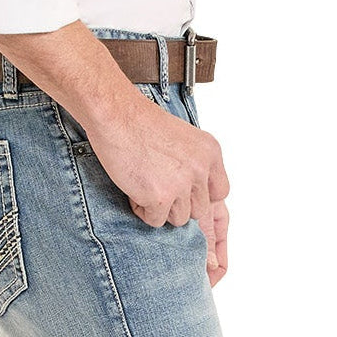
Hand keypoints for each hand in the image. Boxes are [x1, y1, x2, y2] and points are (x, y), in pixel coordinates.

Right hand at [84, 94, 229, 283]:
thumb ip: (194, 166)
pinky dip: (143, 211)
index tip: (186, 195)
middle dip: (179, 206)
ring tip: (144, 185)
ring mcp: (181, 185)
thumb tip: (196, 197)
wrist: (116, 115)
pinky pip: (156, 221)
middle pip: (200, 211)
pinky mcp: (160, 198)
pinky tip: (134, 189)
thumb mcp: (183, 140)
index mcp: (210, 152)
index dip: (201, 197)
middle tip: (158, 188)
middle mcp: (200, 169)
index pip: (220, 193)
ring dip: (161, 210)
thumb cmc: (141, 124)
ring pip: (179, 219)